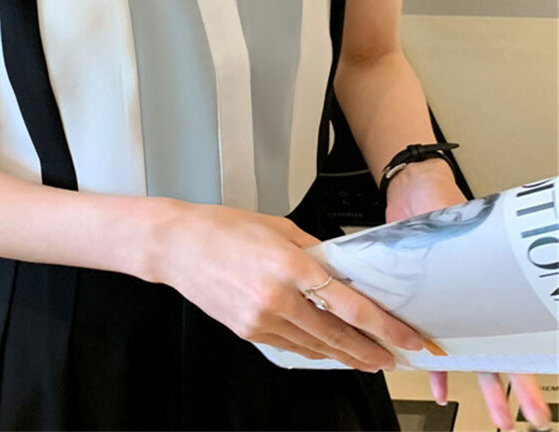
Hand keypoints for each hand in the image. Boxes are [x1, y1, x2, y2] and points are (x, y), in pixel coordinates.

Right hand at [154, 200, 428, 371]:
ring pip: (315, 346)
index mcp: (290, 265)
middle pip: (337, 334)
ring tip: (368, 359)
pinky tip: (327, 351)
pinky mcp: (248, 331)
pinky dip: (313, 350)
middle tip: (394, 357)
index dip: (385, 326)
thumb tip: (341, 268)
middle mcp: (278, 297)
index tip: (408, 337)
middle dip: (371, 350)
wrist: (179, 246)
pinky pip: (290, 347)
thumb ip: (314, 250)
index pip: (350, 304)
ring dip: (346, 355)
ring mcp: (261, 319)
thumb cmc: (223, 228)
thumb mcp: (278, 227)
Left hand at [385, 159, 552, 430]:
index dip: (523, 372)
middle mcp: (471, 299)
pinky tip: (434, 383)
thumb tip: (464, 266)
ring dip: (475, 383)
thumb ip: (461, 252)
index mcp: (487, 285)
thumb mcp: (457, 226)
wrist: (413, 189)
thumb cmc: (441, 202)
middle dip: (508, 389)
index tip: (535, 403)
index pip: (512, 335)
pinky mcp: (421, 298)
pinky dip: (431, 362)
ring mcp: (449, 302)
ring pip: (468, 352)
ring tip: (493, 414)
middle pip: (494, 352)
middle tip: (521, 420)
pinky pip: (428, 335)